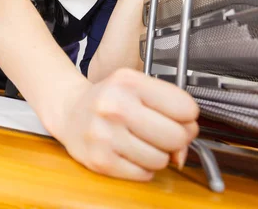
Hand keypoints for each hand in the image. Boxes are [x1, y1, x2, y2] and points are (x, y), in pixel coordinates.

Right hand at [52, 68, 198, 180]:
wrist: (70, 111)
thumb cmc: (108, 99)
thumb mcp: (136, 86)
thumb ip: (169, 108)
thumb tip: (185, 147)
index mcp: (128, 82)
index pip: (184, 107)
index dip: (188, 116)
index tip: (178, 118)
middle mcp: (115, 106)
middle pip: (176, 136)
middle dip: (176, 139)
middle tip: (162, 134)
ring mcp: (106, 135)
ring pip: (161, 159)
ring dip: (158, 155)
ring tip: (142, 143)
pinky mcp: (100, 160)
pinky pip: (143, 174)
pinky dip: (143, 167)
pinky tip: (130, 152)